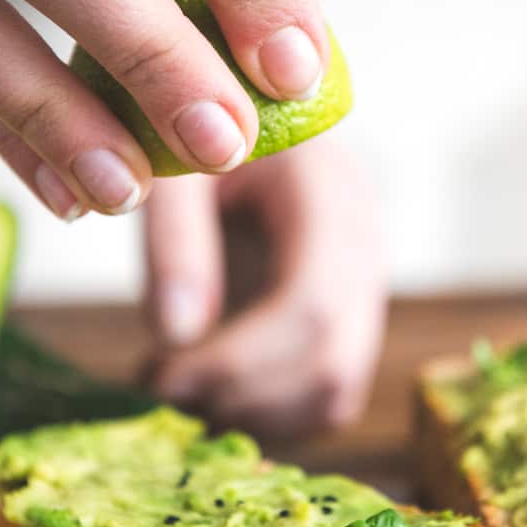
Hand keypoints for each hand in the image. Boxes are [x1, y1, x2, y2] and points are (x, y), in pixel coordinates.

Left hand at [146, 140, 385, 435]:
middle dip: (242, 397)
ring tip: (178, 393)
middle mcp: (365, 244)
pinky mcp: (346, 318)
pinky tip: (208, 391)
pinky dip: (266, 413)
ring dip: (254, 415)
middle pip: (333, 362)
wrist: (233, 111)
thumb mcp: (174, 162)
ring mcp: (364, 286)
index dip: (240, 361)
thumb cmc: (196, 126)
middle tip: (162, 396)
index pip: (313, 305)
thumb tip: (176, 337)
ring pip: (335, 393)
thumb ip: (175, 239)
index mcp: (330, 192)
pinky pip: (325, 396)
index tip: (162, 378)